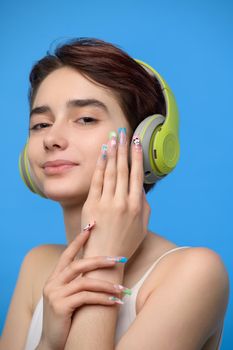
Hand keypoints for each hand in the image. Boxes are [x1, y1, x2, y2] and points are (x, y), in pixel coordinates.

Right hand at [39, 226, 127, 349]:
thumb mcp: (69, 296)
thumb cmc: (66, 318)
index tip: (91, 226)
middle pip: (78, 264)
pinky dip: (103, 298)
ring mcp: (55, 294)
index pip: (67, 254)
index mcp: (54, 277)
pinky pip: (86, 298)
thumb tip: (98, 267)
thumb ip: (77, 281)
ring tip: (123, 289)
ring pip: (85, 281)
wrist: (52, 344)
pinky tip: (115, 301)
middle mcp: (52, 283)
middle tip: (119, 259)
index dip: (79, 239)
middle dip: (100, 260)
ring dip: (106, 284)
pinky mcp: (60, 307)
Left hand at [81, 129, 150, 258]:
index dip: (137, 156)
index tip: (136, 142)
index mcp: (137, 206)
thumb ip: (144, 206)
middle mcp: (122, 201)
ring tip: (113, 138)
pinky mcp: (92, 205)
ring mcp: (106, 203)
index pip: (137, 175)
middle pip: (123, 169)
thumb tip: (140, 189)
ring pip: (111, 172)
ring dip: (112, 153)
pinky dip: (100, 166)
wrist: (105, 258)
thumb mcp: (142, 226)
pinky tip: (102, 154)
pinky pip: (97, 181)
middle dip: (123, 149)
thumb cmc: (126, 243)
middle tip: (123, 133)